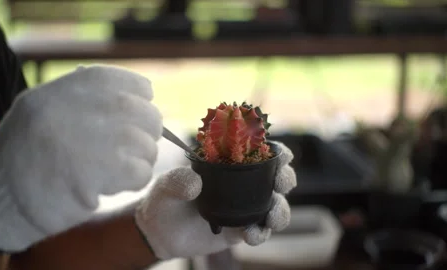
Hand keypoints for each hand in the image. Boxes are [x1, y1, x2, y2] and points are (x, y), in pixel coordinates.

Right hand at [0, 65, 162, 251]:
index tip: (141, 110)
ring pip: (143, 143)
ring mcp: (78, 141)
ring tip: (125, 168)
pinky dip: (136, 179)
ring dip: (143, 158)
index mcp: (58, 92)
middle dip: (149, 130)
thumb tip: (139, 98)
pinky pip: (137, 171)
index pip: (121, 81)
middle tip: (140, 145)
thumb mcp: (43, 113)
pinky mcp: (87, 176)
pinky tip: (117, 183)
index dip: (140, 96)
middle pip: (140, 111)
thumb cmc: (26, 160)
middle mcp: (68, 110)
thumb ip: (84, 101)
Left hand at [135, 142, 296, 259]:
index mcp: (229, 165)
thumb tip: (196, 184)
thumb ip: (178, 180)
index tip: (282, 155)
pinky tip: (251, 235)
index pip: (260, 153)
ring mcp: (245, 208)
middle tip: (281, 183)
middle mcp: (242, 185)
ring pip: (276, 207)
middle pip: (276, 178)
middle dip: (286, 179)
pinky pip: (260, 231)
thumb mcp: (166, 185)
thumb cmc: (165, 199)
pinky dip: (261, 233)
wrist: (160, 233)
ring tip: (271, 218)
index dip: (277, 152)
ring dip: (281, 211)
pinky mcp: (241, 231)